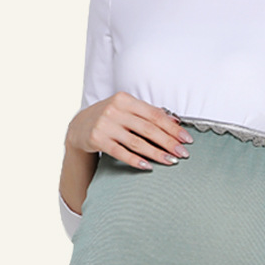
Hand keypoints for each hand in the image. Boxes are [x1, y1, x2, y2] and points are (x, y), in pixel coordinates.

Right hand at [66, 92, 192, 169]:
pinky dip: (135, 160)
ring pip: (136, 142)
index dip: (172, 128)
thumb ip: (148, 113)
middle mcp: (115, 109)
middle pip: (148, 129)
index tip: (186, 139)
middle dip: (168, 142)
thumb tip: (175, 121)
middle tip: (183, 153)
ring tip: (170, 161)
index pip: (154, 115)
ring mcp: (105, 124)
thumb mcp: (126, 109)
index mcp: (125, 99)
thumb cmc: (109, 117)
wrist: (78, 126)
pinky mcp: (97, 139)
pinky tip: (148, 166)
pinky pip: (120, 152)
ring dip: (156, 153)